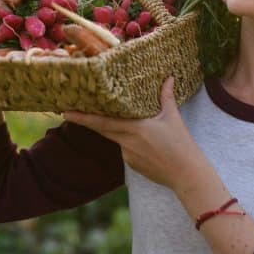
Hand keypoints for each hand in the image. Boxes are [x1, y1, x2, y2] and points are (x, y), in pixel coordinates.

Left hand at [64, 78, 208, 191]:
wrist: (186, 174)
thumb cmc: (181, 145)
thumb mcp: (173, 118)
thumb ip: (166, 97)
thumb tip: (168, 78)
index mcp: (134, 128)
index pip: (103, 122)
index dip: (83, 117)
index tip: (67, 112)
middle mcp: (127, 142)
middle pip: (102, 130)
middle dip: (87, 121)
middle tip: (72, 112)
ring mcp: (128, 156)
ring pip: (116, 139)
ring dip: (118, 131)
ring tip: (136, 129)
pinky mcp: (131, 166)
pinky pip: (125, 150)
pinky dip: (129, 143)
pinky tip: (146, 144)